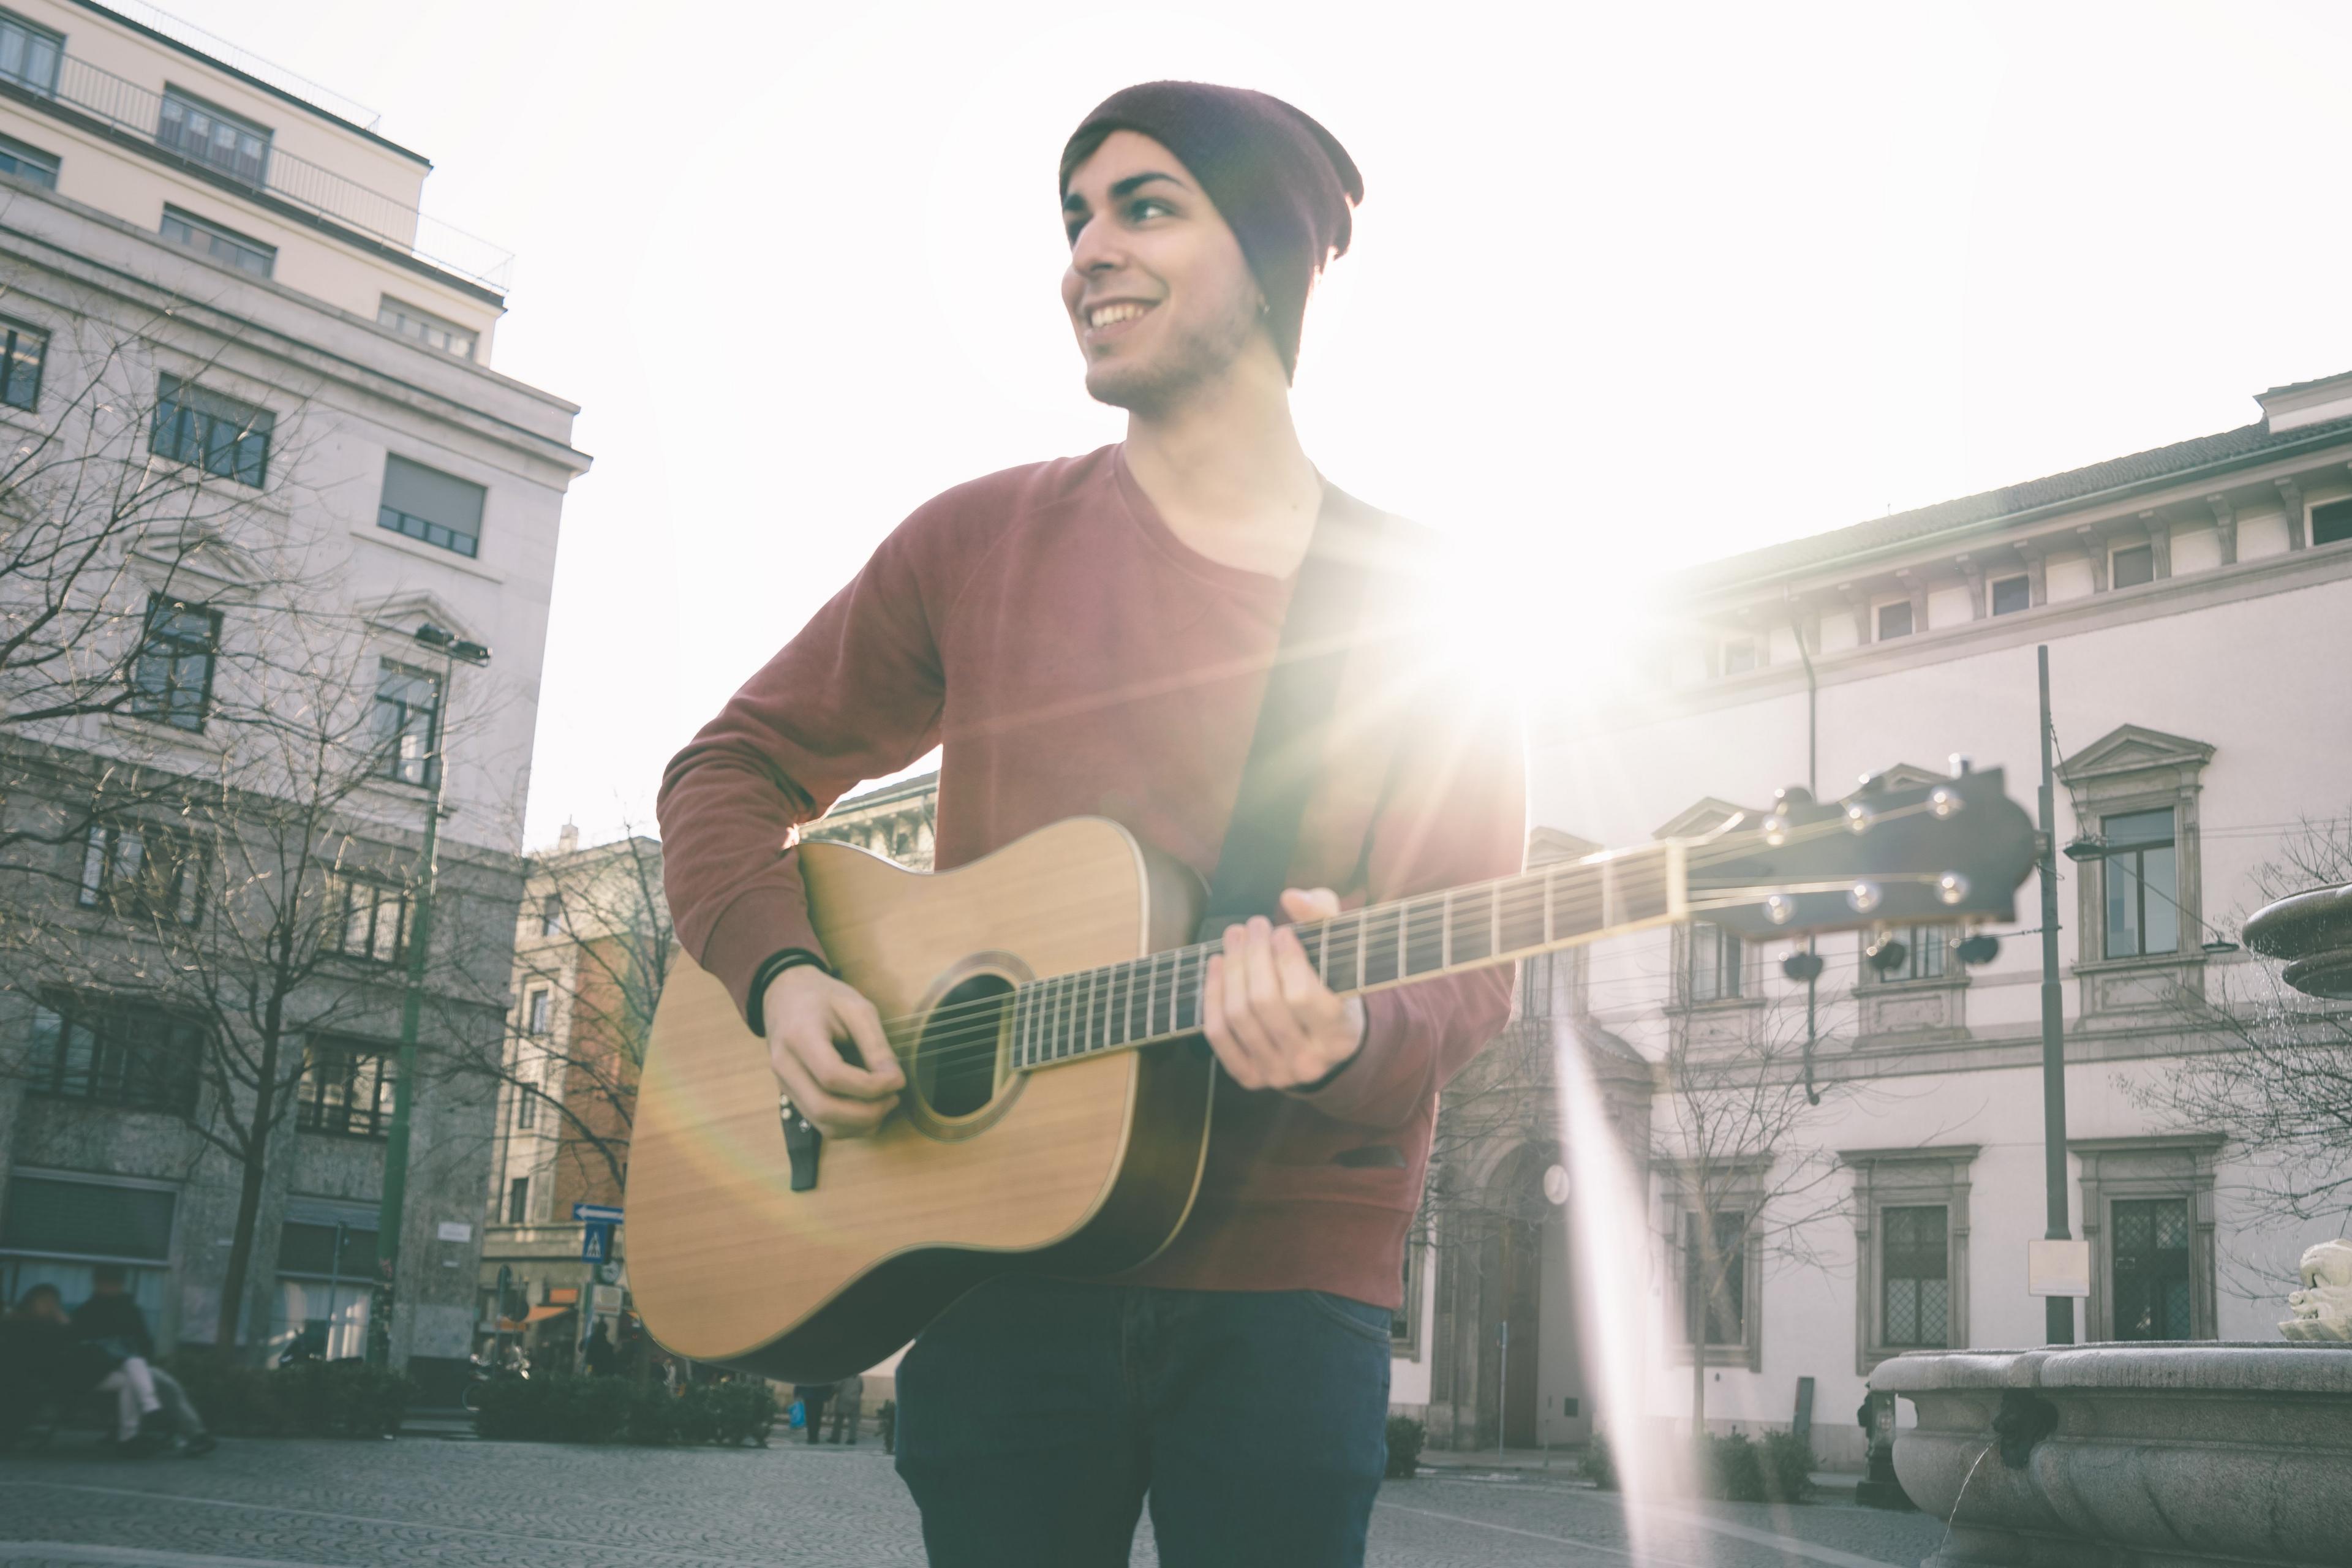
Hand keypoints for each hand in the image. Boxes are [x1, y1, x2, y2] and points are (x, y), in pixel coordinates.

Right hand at [762, 964, 904, 1136]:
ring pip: (822, 1124)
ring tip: (886, 1104)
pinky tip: (870, 1110)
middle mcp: (785, 1066)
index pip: (832, 1076)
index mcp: (799, 1036)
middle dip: (867, 1113)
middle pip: (824, 1108)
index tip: (898, 1081)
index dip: (870, 1086)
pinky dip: (849, 1126)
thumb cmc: (825, 998)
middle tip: (894, 1098)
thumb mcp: (857, 1009)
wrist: (787, 996)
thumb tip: (895, 1082)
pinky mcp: (792, 1095)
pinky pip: (820, 1124)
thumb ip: (876, 1045)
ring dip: (860, 1124)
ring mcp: (784, 1084)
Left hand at [1201, 887, 1367, 1090]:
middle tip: (1252, 925)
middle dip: (1253, 956)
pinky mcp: (1248, 1077)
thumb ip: (1324, 916)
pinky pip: (1218, 1034)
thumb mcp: (1341, 950)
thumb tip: (1291, 897)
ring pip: (1238, 1015)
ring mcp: (1276, 1073)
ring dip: (1231, 968)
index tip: (1282, 931)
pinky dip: (1212, 996)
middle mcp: (1308, 1062)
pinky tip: (1217, 965)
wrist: (1325, 1042)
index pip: (1302, 996)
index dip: (1286, 959)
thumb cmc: (1333, 986)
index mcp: (1338, 1035)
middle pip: (1264, 1003)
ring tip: (1233, 936)